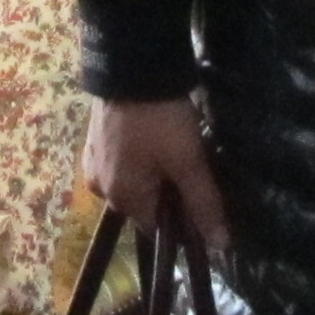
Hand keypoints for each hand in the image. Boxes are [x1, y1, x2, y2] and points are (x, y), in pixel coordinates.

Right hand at [82, 93, 229, 250]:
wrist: (130, 67)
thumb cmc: (160, 121)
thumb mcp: (188, 162)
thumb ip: (203, 204)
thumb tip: (220, 247)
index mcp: (122, 199)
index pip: (157, 228)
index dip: (183, 221)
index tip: (203, 200)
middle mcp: (101, 188)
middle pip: (144, 205)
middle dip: (168, 194)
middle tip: (191, 168)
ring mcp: (94, 163)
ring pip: (133, 182)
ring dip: (154, 175)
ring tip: (175, 151)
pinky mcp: (94, 141)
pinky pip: (121, 163)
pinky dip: (139, 159)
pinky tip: (154, 140)